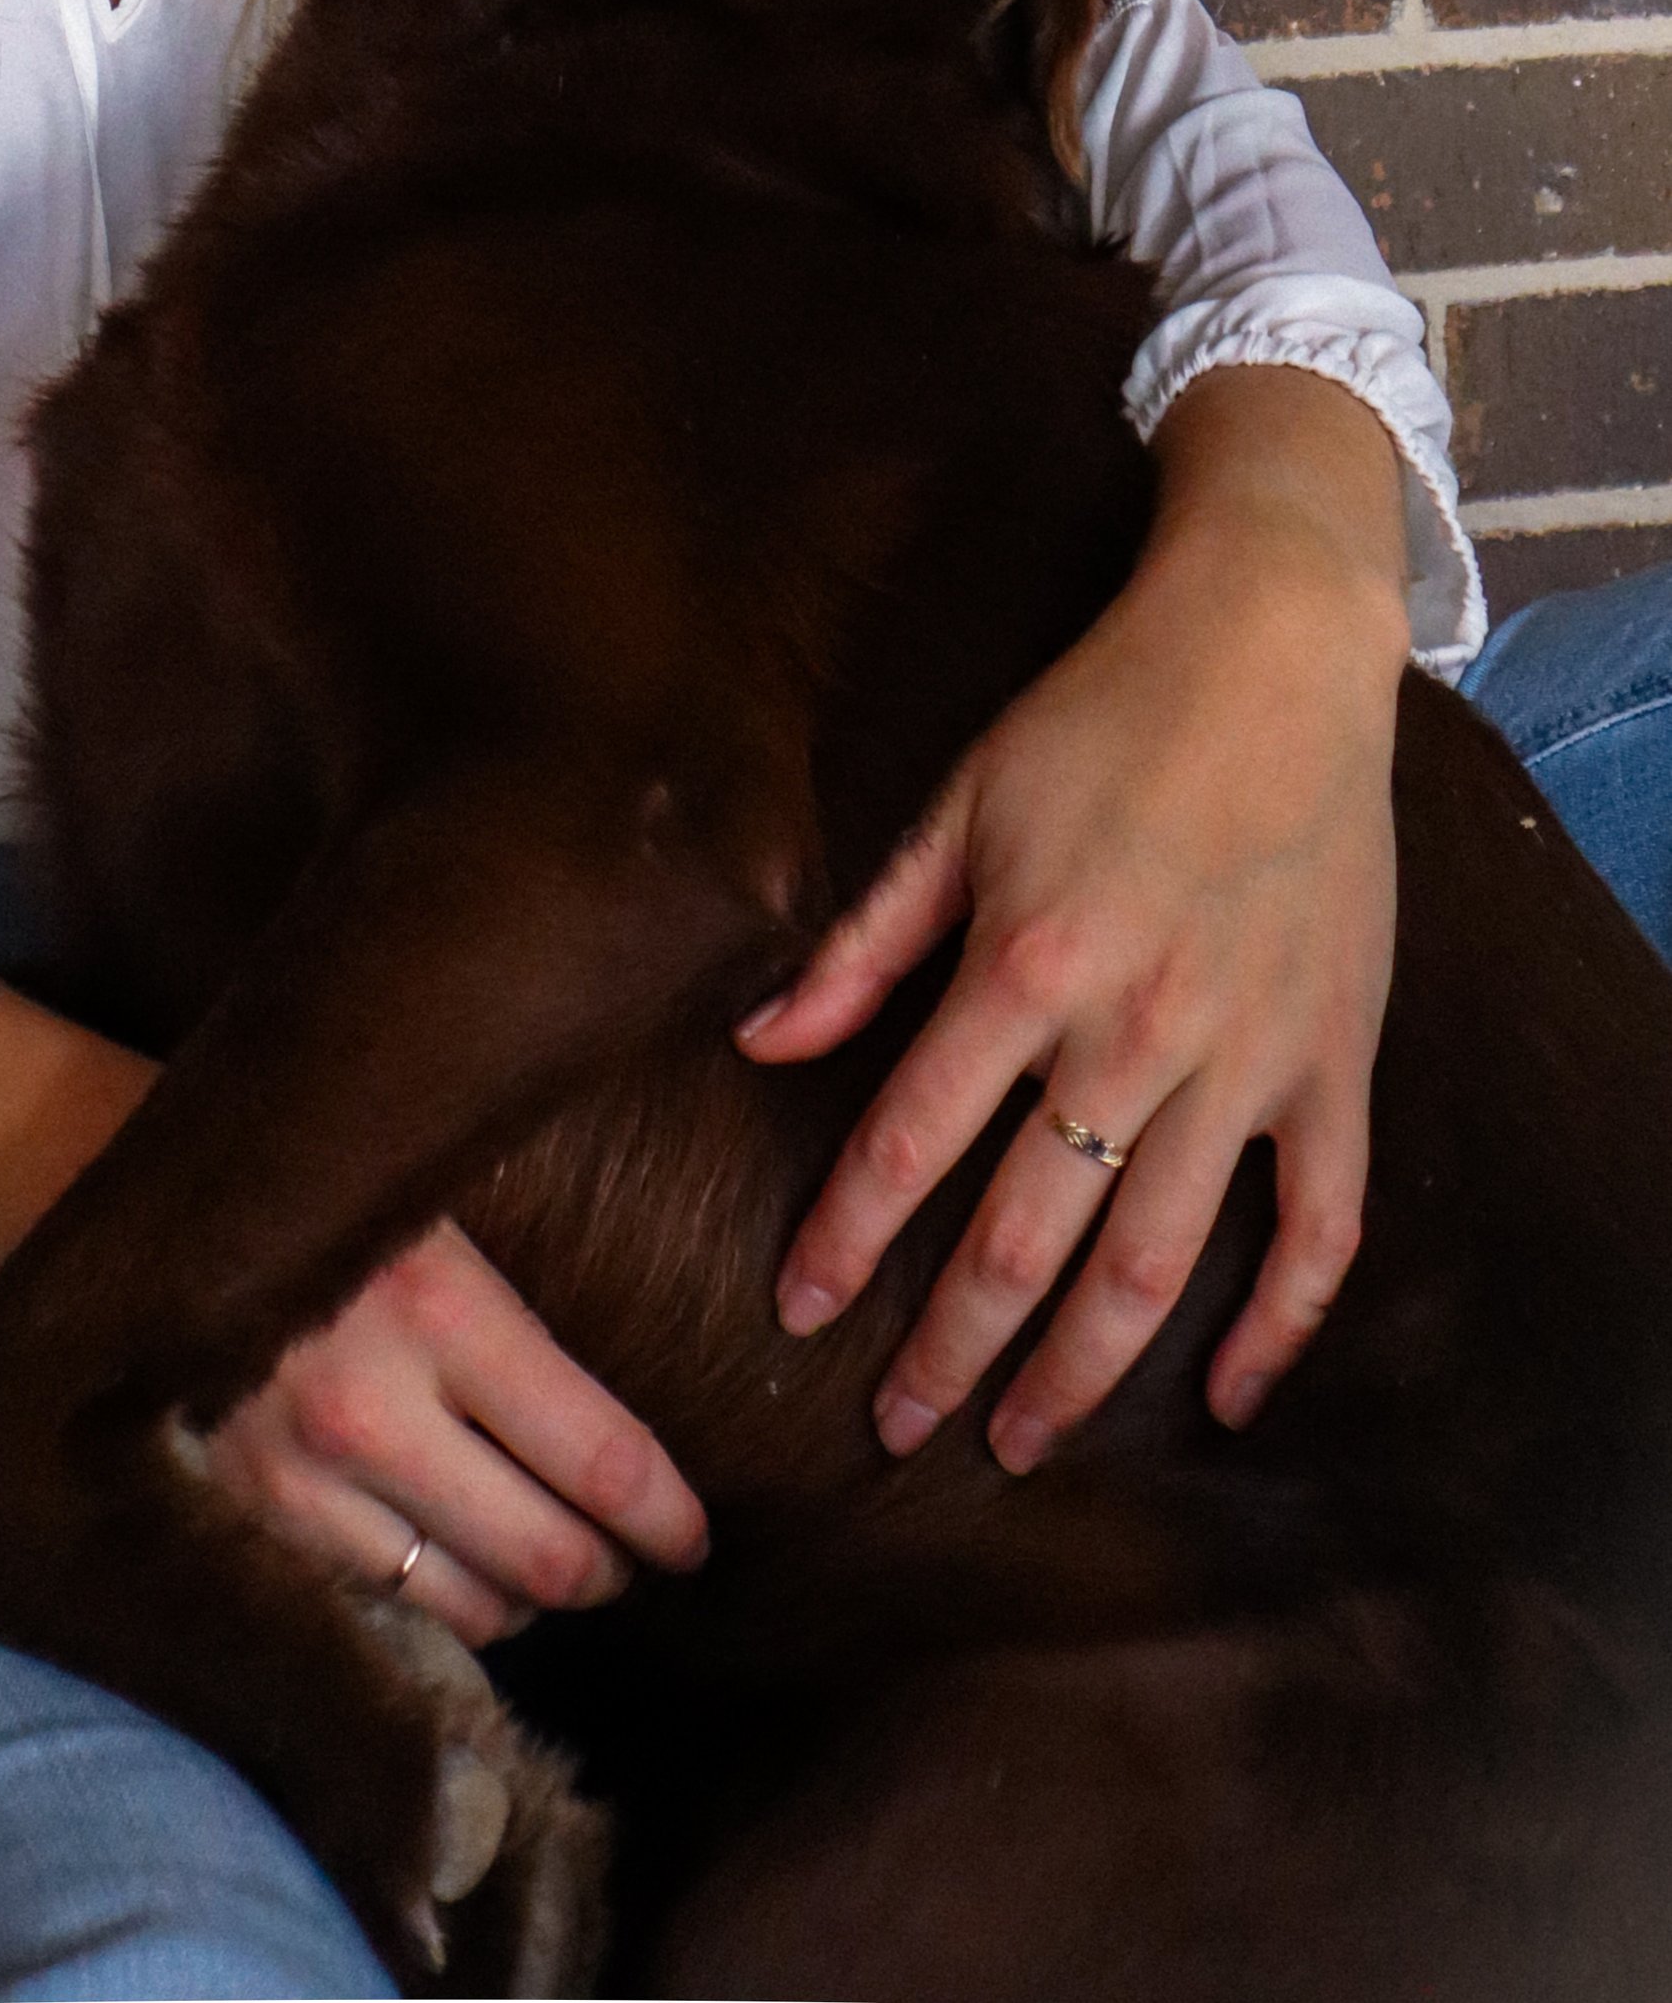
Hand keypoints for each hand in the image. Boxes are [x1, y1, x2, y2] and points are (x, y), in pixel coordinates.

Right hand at [204, 1215, 708, 1646]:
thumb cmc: (327, 1197)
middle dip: (610, 1569)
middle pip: (546, 1557)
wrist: (153, 1216)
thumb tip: (632, 1418)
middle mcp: (370, 1410)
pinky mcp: (248, 1522)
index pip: (601, 1460)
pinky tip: (456, 1567)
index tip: (693, 1534)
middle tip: (633, 1556)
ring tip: (545, 1564)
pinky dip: (437, 1603)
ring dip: (527, 1599)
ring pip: (469, 1605)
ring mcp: (300, 1480)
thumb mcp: (435, 1211)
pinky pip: (382, 1608)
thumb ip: (517, 1307)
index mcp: (439, 1308)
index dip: (667, 1516)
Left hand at [738, 369, 1409, 1474]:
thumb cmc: (1100, 717)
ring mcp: (1246, 1060)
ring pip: (1157, 1264)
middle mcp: (1136, 1035)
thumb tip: (760, 1044)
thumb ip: (863, 942)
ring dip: (1081, 1370)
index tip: (799, 1317)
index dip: (848, 1243)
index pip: (912, 1144)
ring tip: (1018, 1444)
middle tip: (895, 1432)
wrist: (1273, 649)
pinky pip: (1319, 1229)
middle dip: (951, 1350)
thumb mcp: (958, 803)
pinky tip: (1222, 1400)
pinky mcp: (1332, 1064)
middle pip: (1026, 1237)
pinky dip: (1278, 1329)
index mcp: (1027, 967)